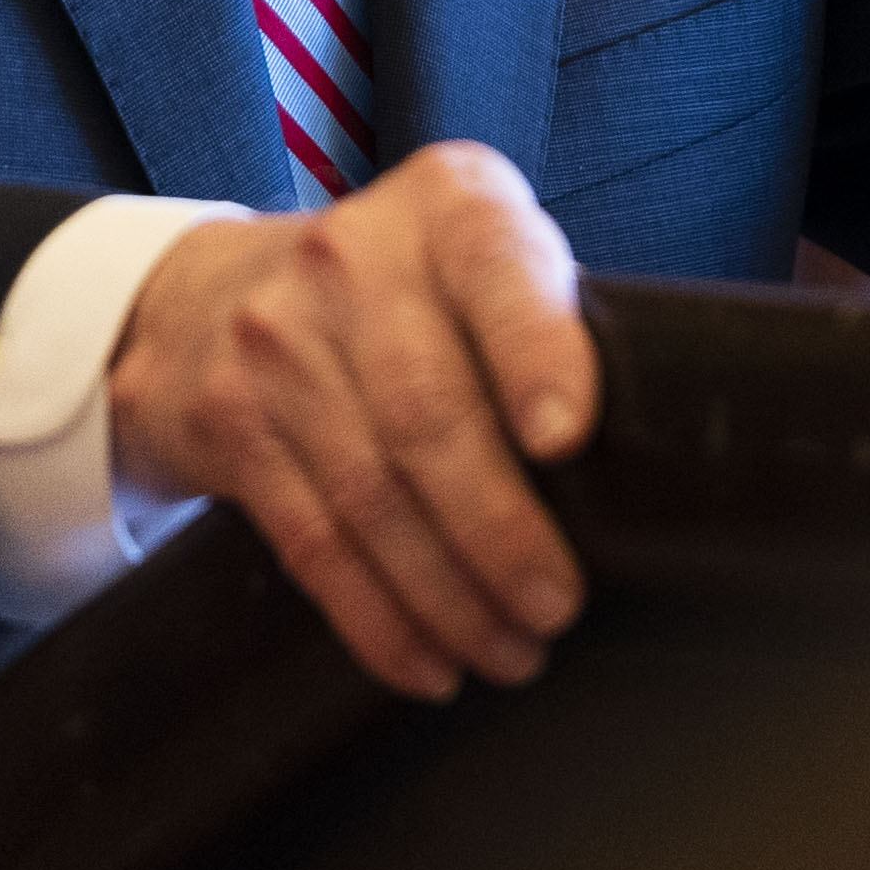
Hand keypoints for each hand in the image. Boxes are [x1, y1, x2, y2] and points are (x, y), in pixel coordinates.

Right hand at [107, 141, 598, 697]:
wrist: (208, 296)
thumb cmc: (408, 292)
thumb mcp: (481, 259)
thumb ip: (551, 320)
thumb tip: (661, 459)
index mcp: (449, 206)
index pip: (497, 271)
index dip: (534, 354)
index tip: (567, 439)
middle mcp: (350, 259)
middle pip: (428, 412)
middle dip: (501, 529)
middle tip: (557, 606)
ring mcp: (274, 341)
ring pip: (371, 495)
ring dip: (449, 596)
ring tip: (513, 652)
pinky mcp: (229, 425)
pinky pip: (312, 542)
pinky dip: (377, 618)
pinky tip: (429, 663)